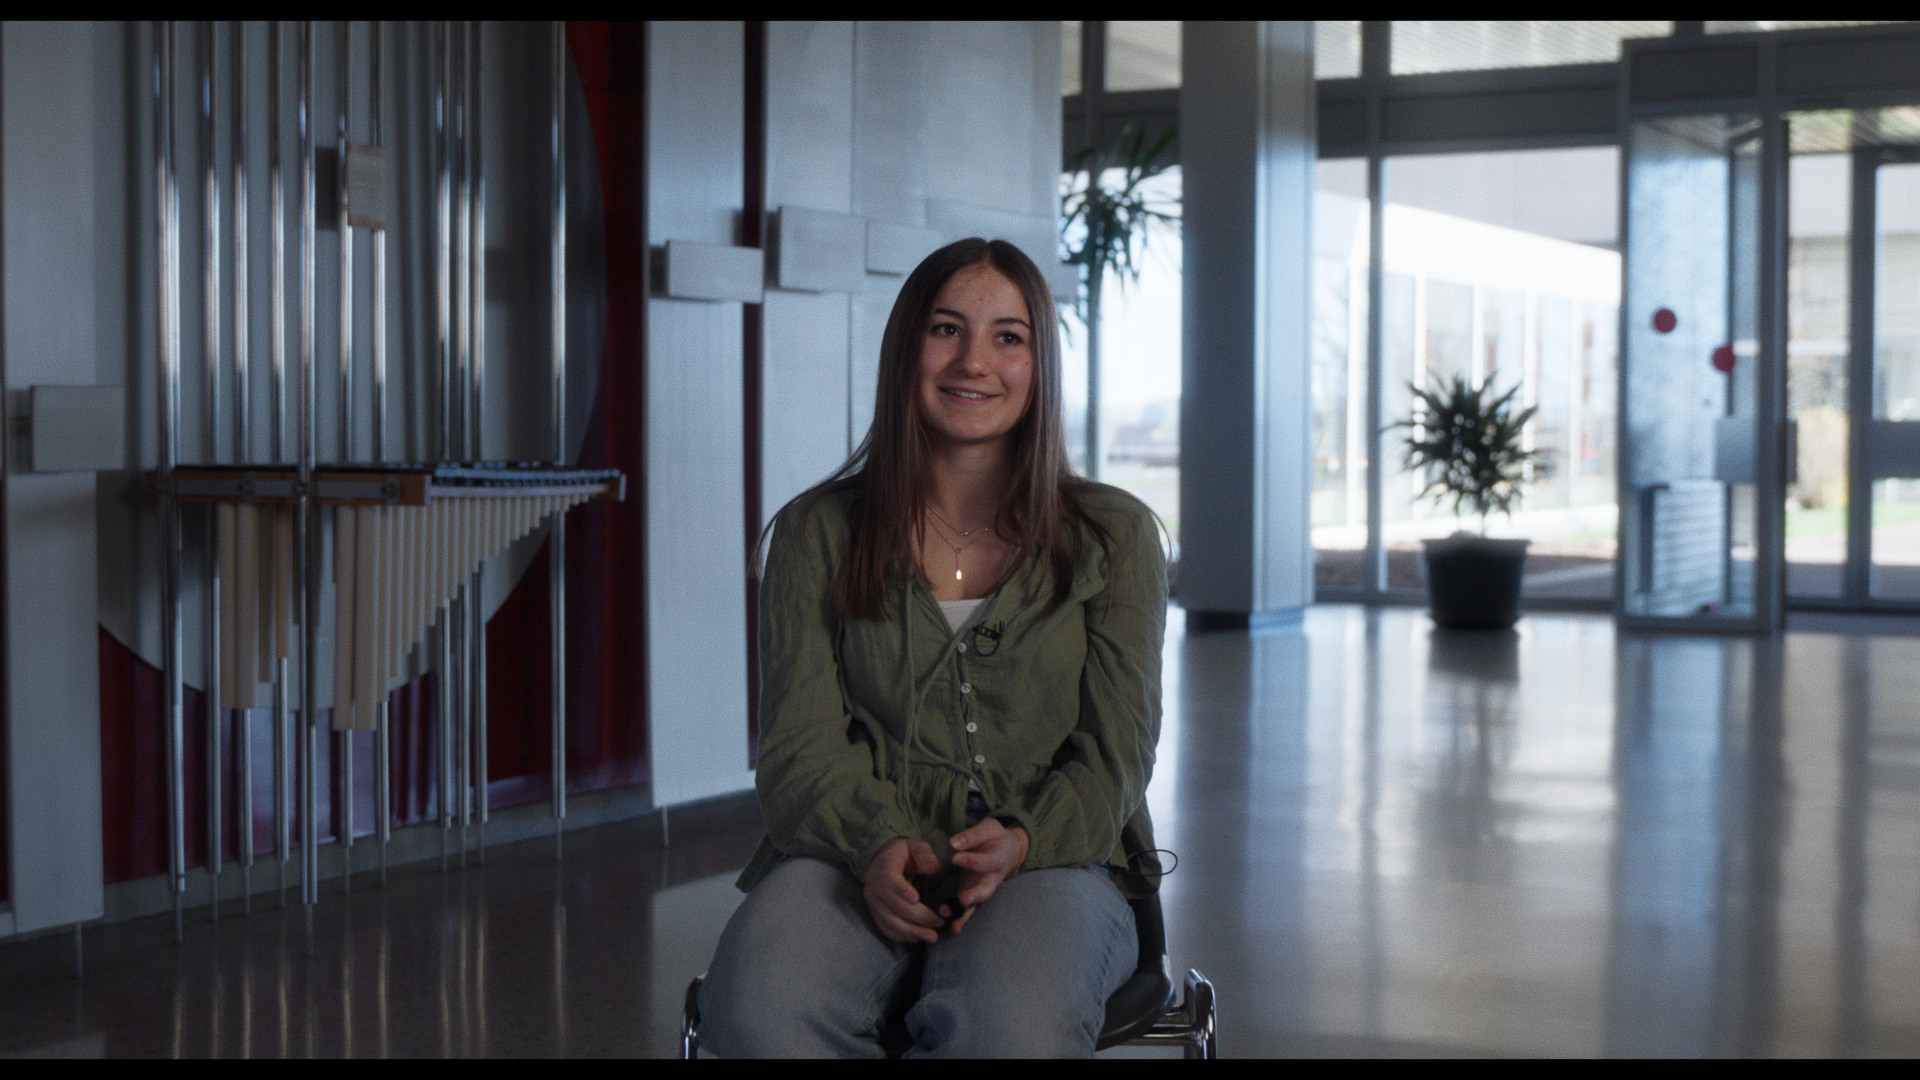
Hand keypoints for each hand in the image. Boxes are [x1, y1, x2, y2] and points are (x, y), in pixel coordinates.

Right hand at [863, 837, 945, 943]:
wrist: (883, 860)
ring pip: (889, 921)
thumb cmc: (904, 853)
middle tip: (939, 923)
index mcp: (883, 867)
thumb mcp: (915, 846)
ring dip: (911, 931)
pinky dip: (900, 936)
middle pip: (893, 906)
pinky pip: (885, 928)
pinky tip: (917, 938)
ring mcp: (872, 902)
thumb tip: (935, 869)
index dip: (902, 890)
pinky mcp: (874, 913)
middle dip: (917, 917)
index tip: (917, 899)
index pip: (890, 880)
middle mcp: (873, 887)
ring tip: (932, 937)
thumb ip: (925, 855)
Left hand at [944, 819, 1029, 933]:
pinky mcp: (973, 894)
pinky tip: (950, 927)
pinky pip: (969, 910)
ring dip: (965, 914)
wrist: (1008, 849)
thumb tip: (954, 843)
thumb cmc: (996, 837)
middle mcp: (992, 878)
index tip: (955, 856)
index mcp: (998, 859)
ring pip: (977, 905)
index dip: (972, 860)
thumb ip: (973, 835)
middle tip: (963, 900)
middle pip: (986, 890)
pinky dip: (961, 919)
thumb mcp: (989, 828)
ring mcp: (983, 889)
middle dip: (975, 896)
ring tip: (954, 924)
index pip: (985, 861)